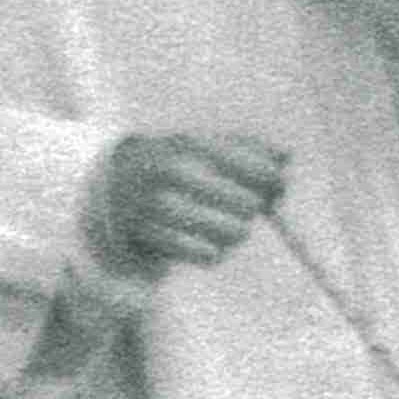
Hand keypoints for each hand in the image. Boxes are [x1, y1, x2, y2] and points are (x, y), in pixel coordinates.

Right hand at [89, 126, 289, 274]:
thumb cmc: (172, 162)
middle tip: (249, 205)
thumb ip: (247, 146)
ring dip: (237, 231)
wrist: (111, 186)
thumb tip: (287, 155)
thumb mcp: (203, 144)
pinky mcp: (148, 238)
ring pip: (233, 232)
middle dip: (255, 207)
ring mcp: (155, 205)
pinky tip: (205, 240)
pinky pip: (209, 256)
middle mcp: (169, 172)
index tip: (280, 184)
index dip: (274, 179)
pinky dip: (214, 252)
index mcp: (186, 142)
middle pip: (247, 204)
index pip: (252, 166)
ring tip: (227, 223)